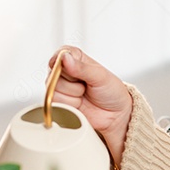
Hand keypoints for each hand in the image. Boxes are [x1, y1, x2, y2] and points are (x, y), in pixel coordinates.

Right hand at [48, 47, 132, 164]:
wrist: (115, 115)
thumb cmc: (112, 92)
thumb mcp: (101, 77)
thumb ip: (82, 68)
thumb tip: (65, 58)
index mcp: (76, 59)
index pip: (61, 53)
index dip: (64, 62)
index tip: (75, 70)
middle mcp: (65, 72)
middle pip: (54, 73)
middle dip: (72, 83)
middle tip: (86, 86)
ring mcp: (61, 88)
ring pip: (53, 89)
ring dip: (72, 96)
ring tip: (83, 95)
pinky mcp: (60, 103)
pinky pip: (55, 103)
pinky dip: (69, 105)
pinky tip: (79, 104)